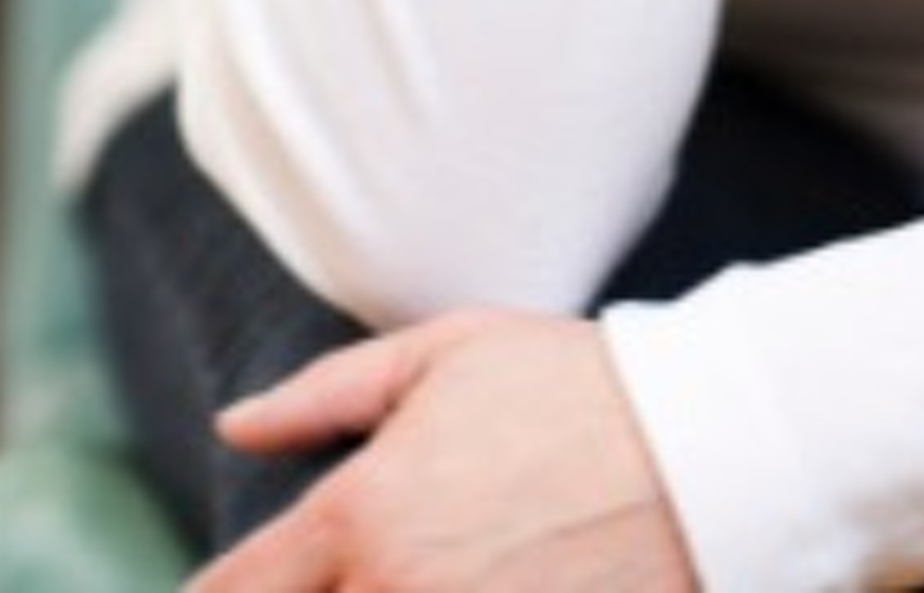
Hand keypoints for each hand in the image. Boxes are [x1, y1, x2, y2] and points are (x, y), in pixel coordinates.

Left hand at [192, 309, 694, 591]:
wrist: (700, 449)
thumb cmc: (569, 386)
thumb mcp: (442, 354)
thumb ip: (322, 397)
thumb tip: (233, 426)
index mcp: (363, 513)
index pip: (240, 589)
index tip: (223, 591)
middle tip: (336, 575)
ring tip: (404, 578)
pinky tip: (461, 591)